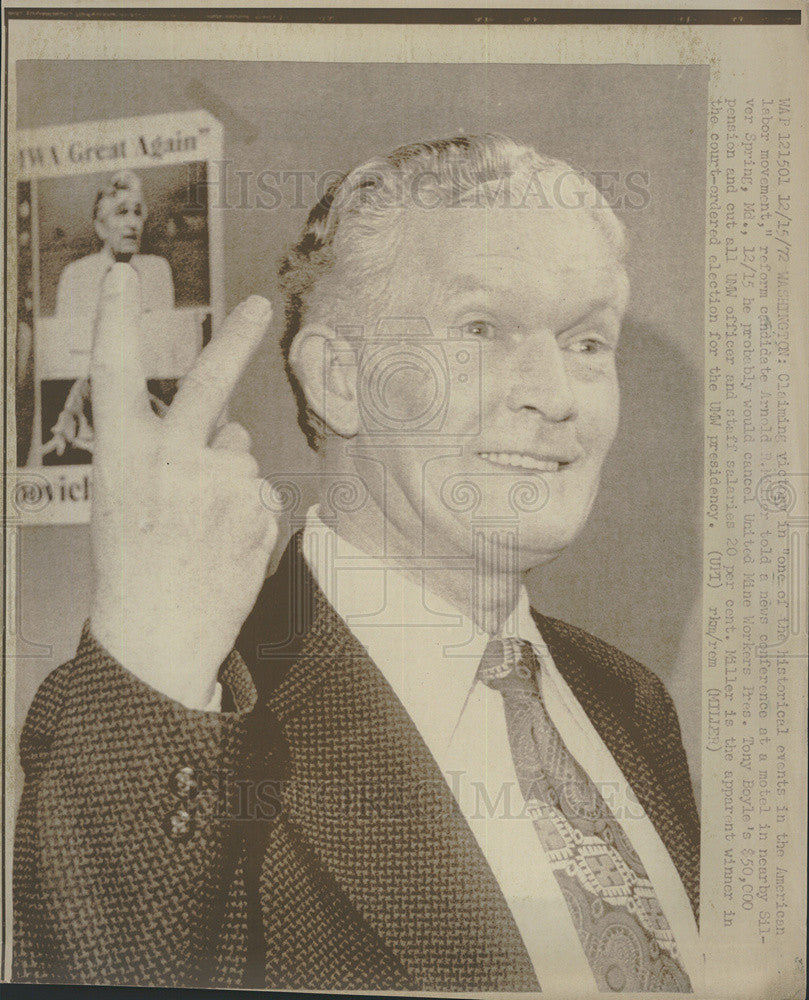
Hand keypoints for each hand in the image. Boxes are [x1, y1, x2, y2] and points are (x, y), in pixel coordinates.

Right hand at [89, 265, 276, 708]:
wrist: (159, 635)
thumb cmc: (135, 566)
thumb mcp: (122, 500)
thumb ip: (167, 454)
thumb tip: (231, 427)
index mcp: (122, 455)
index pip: (113, 373)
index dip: (113, 320)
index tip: (119, 277)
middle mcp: (171, 459)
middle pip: (211, 383)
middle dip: (237, 338)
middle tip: (259, 306)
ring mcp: (219, 483)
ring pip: (239, 455)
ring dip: (229, 478)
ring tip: (202, 527)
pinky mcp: (257, 508)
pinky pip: (259, 491)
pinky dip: (248, 510)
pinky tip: (223, 542)